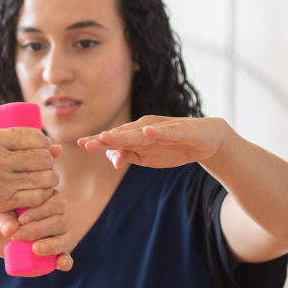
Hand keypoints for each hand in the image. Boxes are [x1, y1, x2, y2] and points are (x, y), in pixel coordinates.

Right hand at [0, 129, 60, 217]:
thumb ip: (17, 144)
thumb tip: (58, 148)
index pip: (34, 137)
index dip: (45, 143)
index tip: (45, 149)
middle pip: (42, 158)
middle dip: (49, 162)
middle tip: (45, 166)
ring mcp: (0, 181)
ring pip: (43, 179)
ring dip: (50, 179)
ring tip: (46, 179)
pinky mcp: (2, 201)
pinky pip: (36, 197)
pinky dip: (42, 195)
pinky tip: (39, 192)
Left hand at [0, 190, 74, 271]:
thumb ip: (4, 217)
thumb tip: (11, 230)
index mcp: (47, 197)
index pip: (56, 202)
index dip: (40, 212)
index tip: (21, 220)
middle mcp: (56, 214)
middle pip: (61, 221)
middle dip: (39, 230)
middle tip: (16, 236)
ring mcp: (56, 234)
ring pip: (67, 238)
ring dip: (53, 245)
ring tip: (35, 249)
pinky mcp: (53, 252)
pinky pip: (66, 256)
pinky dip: (66, 260)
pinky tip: (60, 263)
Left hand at [78, 116, 230, 168]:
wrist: (206, 140)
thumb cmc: (172, 147)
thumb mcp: (147, 157)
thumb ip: (129, 157)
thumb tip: (113, 160)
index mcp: (136, 135)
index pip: (114, 139)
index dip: (98, 141)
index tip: (81, 144)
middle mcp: (145, 127)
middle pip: (122, 134)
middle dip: (104, 139)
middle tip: (87, 143)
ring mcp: (162, 127)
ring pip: (140, 132)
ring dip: (123, 135)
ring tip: (107, 137)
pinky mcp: (180, 130)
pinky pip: (167, 131)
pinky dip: (157, 132)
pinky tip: (147, 132)